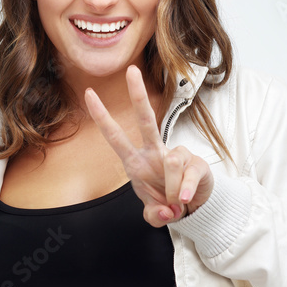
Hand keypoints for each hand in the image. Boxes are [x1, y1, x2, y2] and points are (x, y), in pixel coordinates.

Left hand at [84, 64, 213, 227]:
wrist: (194, 207)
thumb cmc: (166, 202)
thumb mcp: (154, 213)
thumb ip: (154, 216)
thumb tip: (165, 213)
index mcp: (137, 162)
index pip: (116, 136)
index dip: (102, 117)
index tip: (90, 94)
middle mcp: (155, 153)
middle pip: (146, 119)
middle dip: (138, 95)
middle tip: (131, 70)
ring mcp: (177, 156)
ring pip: (171, 162)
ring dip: (171, 190)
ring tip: (174, 202)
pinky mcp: (196, 164)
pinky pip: (188, 175)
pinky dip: (185, 191)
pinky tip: (185, 200)